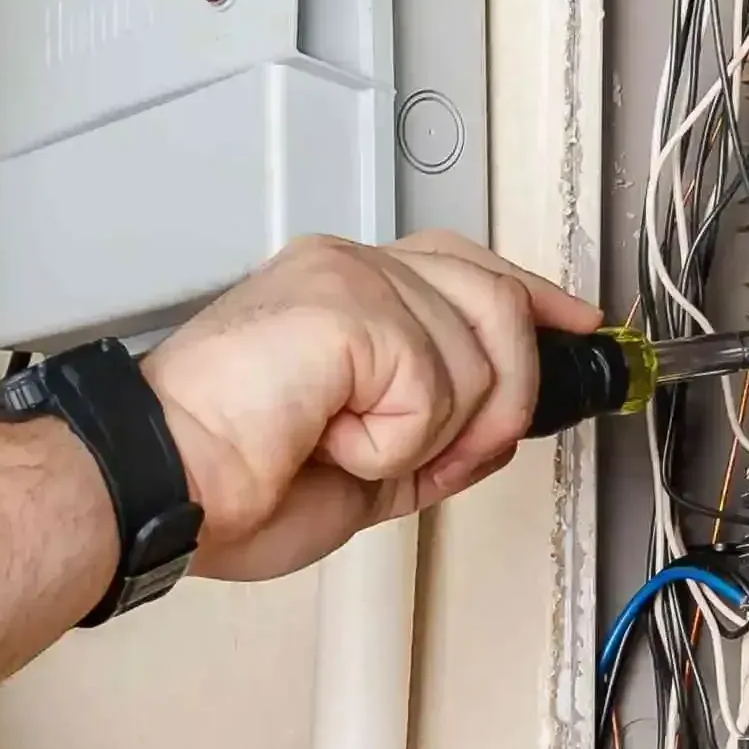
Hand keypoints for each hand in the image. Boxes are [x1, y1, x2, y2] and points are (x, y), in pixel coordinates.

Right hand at [137, 231, 599, 581]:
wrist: (167, 483)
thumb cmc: (226, 477)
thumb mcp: (366, 467)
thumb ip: (434, 436)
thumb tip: (498, 432)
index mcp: (342, 289)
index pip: (469, 266)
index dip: (534, 299)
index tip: (580, 330)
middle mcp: (348, 266)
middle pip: (496, 299)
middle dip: (503, 395)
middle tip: (445, 456)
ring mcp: (349, 277)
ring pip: (480, 355)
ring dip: (435, 433)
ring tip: (352, 449)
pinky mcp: (349, 306)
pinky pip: (436, 384)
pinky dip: (396, 440)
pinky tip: (334, 439)